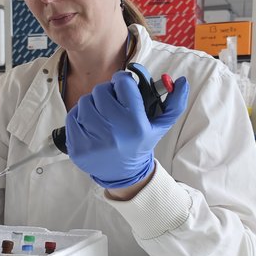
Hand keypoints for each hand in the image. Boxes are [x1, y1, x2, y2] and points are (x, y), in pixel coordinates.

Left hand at [65, 69, 188, 189]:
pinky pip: (72, 117)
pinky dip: (79, 117)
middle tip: (111, 101)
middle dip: (106, 93)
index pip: (123, 83)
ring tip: (101, 114)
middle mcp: (114, 132)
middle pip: (101, 91)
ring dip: (92, 104)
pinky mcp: (78, 148)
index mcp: (135, 124)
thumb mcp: (160, 126)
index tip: (122, 86)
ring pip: (85, 102)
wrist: (123, 174)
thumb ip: (174, 103)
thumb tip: (182, 81)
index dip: (122, 81)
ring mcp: (94, 141)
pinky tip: (90, 124)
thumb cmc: (140, 144)